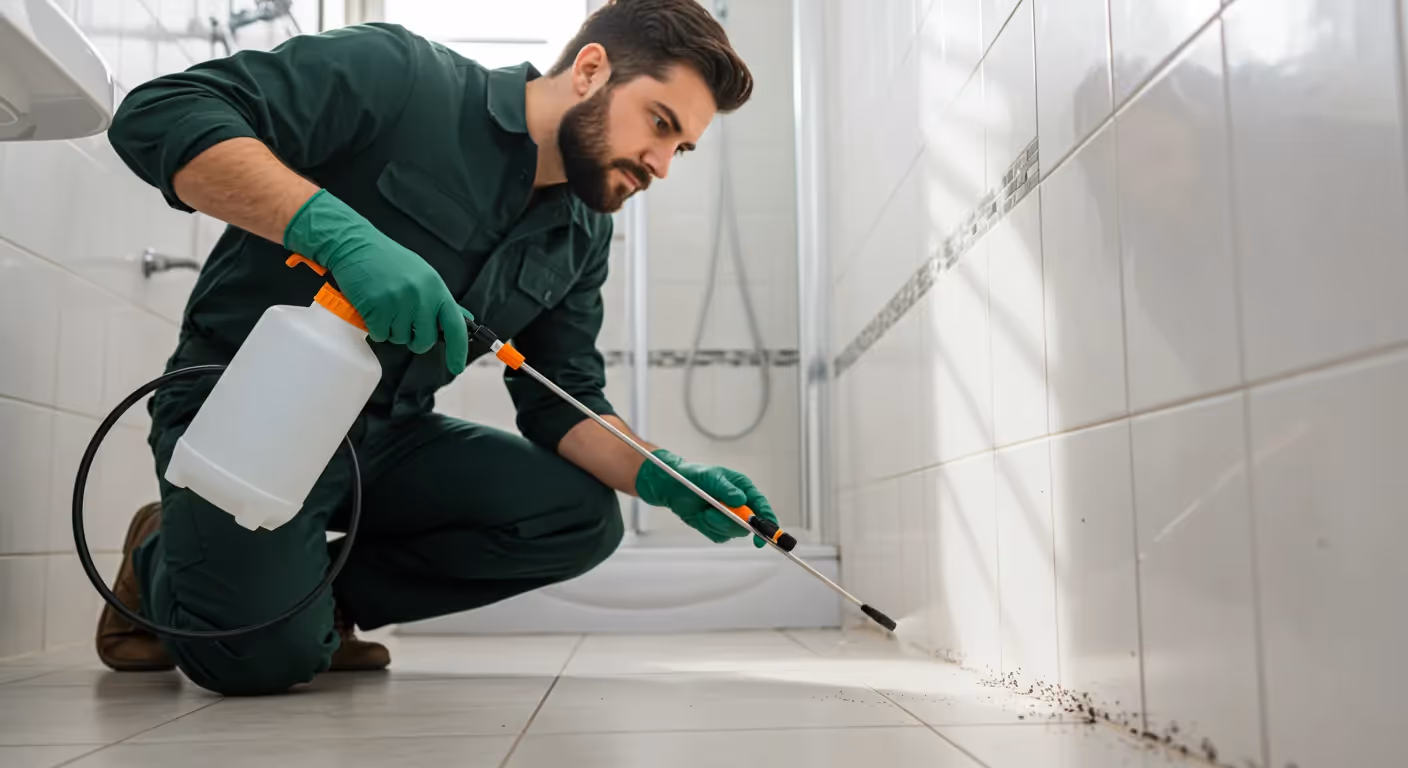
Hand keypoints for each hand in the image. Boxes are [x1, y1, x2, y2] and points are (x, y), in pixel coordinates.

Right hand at [284, 190, 472, 373]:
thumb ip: (439, 299)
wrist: (355, 245)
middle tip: (403, 324)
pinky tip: (371, 307)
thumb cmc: (388, 261)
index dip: (458, 350)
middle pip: (424, 340)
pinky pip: (380, 334)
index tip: (456, 366)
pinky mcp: (377, 308)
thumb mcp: (422, 275)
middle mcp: (420, 296)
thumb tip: (463, 319)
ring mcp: (398, 302)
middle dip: (414, 341)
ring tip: (384, 305)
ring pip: (400, 339)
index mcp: (435, 287)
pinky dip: (374, 327)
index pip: (455, 325)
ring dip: (391, 329)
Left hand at [635, 450, 776, 546]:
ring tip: (704, 511)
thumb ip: (726, 489)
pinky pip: (719, 536)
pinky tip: (701, 516)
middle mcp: (740, 504)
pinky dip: (709, 528)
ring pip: (733, 532)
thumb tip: (740, 500)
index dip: (767, 520)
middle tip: (714, 513)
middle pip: (749, 524)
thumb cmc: (694, 476)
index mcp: (744, 489)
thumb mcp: (711, 477)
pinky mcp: (717, 527)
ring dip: (717, 524)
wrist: (673, 487)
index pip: (761, 506)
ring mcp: (729, 517)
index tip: (766, 532)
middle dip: (732, 522)